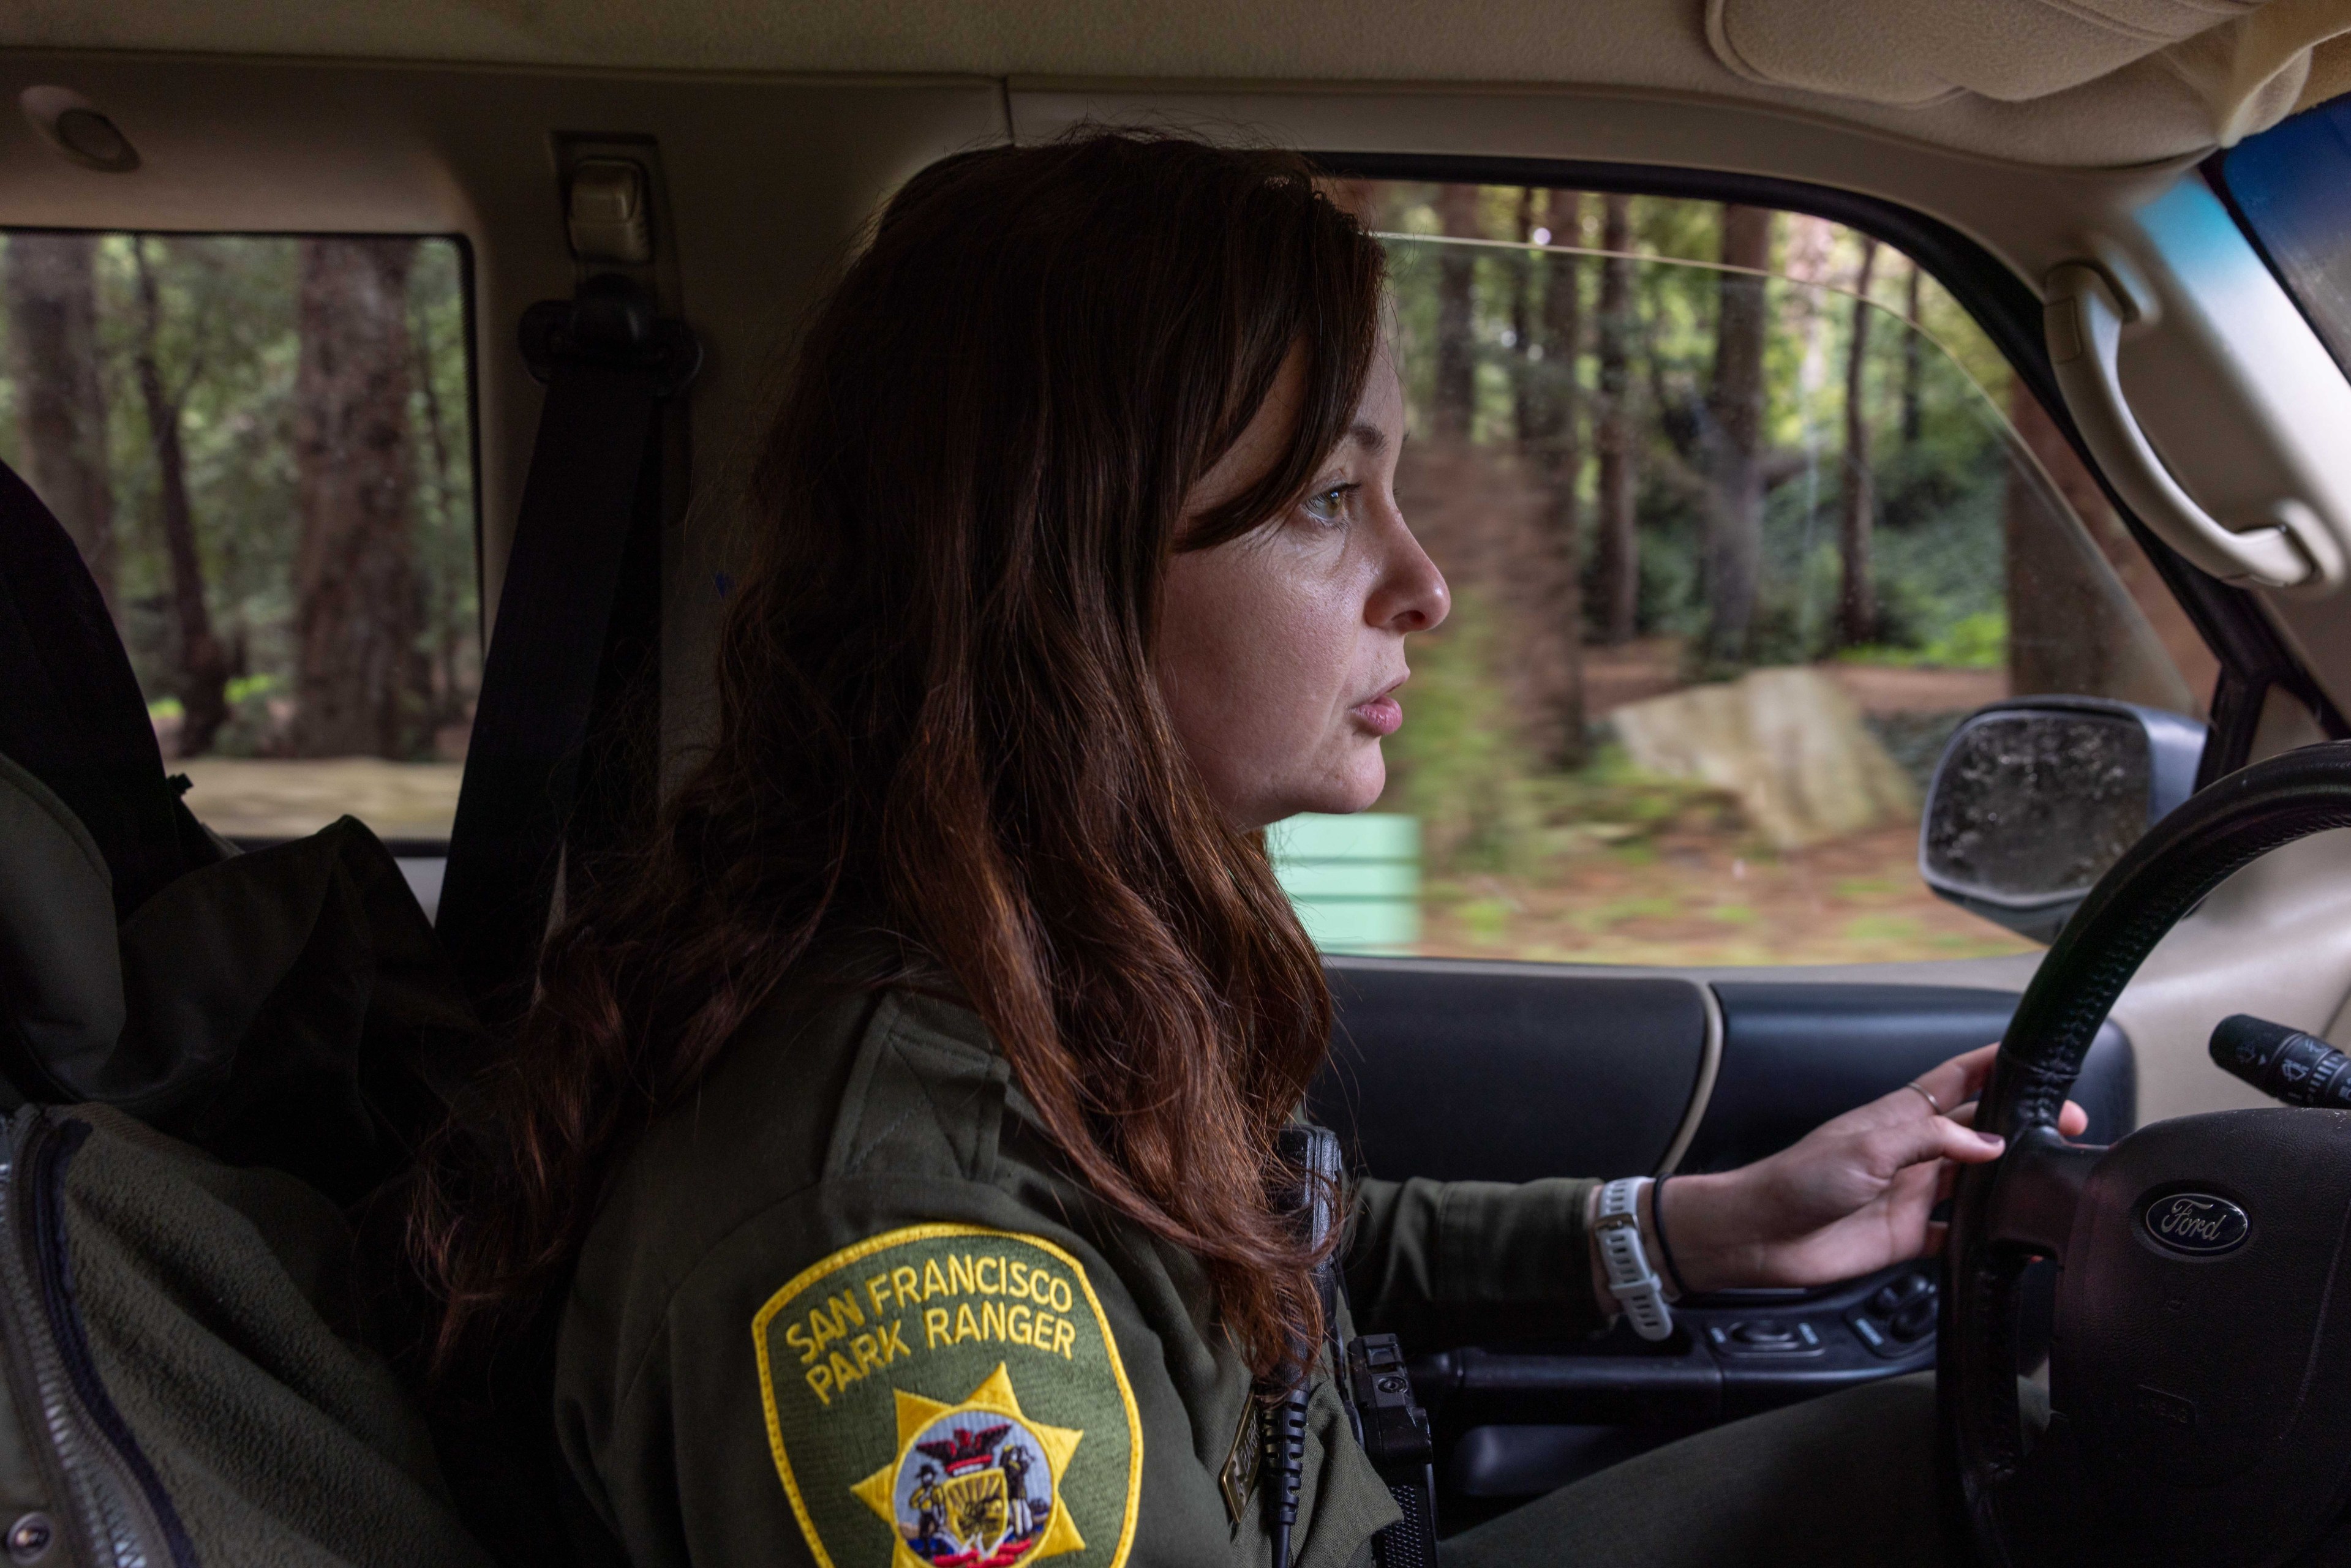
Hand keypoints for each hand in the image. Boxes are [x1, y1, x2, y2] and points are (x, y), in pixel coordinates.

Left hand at [1652, 1044, 2089, 1294]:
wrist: (1759, 1234)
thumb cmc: (1797, 1180)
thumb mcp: (1866, 1148)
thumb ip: (1930, 1139)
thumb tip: (1990, 1142)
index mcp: (1898, 1117)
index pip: (1957, 1079)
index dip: (1993, 1065)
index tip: (2035, 1059)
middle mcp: (1911, 1152)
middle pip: (1978, 1130)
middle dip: (2022, 1124)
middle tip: (2068, 1125)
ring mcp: (1911, 1193)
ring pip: (1977, 1180)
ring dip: (2011, 1178)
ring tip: (2052, 1176)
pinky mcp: (1908, 1235)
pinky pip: (1958, 1233)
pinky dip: (1986, 1235)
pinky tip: (2014, 1239)